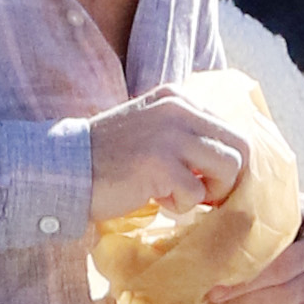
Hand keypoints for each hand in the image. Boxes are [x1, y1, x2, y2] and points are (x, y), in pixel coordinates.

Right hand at [88, 86, 251, 222]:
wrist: (65, 168)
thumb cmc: (108, 157)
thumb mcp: (152, 129)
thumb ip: (185, 134)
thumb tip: (228, 161)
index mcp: (178, 99)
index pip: (229, 130)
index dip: (223, 163)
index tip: (202, 180)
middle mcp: (178, 108)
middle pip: (239, 147)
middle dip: (227, 179)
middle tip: (201, 195)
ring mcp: (170, 134)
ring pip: (229, 168)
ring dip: (208, 192)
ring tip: (176, 194)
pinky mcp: (160, 163)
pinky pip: (196, 193)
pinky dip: (180, 205)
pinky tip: (154, 197)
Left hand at [204, 195, 303, 303]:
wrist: (286, 245)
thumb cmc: (262, 224)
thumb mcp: (255, 206)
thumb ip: (238, 205)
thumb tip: (204, 209)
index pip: (280, 241)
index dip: (244, 260)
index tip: (213, 271)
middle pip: (284, 274)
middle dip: (243, 288)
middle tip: (212, 293)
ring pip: (286, 300)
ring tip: (224, 302)